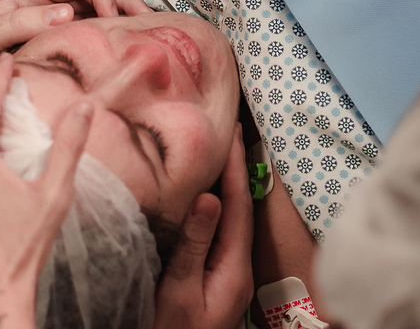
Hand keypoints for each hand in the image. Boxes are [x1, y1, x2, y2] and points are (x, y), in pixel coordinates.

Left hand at [0, 0, 152, 115]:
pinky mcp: (57, 47)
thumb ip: (20, 22)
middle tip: (151, 18)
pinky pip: (92, 34)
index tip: (111, 14)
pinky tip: (129, 48)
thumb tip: (68, 13)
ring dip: (125, 15)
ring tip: (151, 30)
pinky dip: (113, 36)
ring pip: (98, 10)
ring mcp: (53, 26)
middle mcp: (44, 5)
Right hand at [155, 125, 253, 328]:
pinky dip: (219, 206)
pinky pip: (223, 233)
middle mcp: (237, 268)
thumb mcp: (178, 291)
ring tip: (222, 152)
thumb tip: (209, 196)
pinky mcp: (217, 281)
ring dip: (229, 184)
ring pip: (234, 219)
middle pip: (241, 208)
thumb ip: (195, 244)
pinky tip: (210, 196)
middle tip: (231, 129)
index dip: (235, 165)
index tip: (232, 130)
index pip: (238, 205)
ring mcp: (229, 275)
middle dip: (236, 167)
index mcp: (233, 268)